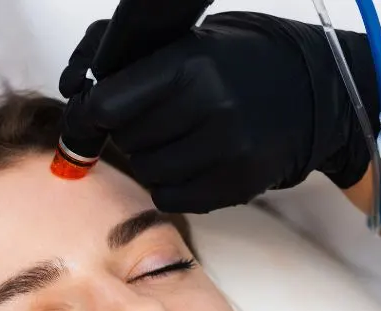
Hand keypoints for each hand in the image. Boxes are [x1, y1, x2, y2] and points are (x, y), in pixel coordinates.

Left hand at [59, 11, 380, 213]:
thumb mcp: (181, 43)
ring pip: (147, 172)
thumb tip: (71, 86)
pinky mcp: (238, 184)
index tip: (83, 122)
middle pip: (127, 141)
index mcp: (189, 65)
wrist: (309, 93)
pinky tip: (196, 159)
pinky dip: (173, 183)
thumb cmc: (233, 64)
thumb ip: (117, 54)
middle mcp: (210, 107)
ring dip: (152, 159)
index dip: (86, 118)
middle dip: (131, 132)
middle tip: (158, 117)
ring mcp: (227, 150)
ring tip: (181, 136)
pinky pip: (171, 197)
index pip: (107, 105)